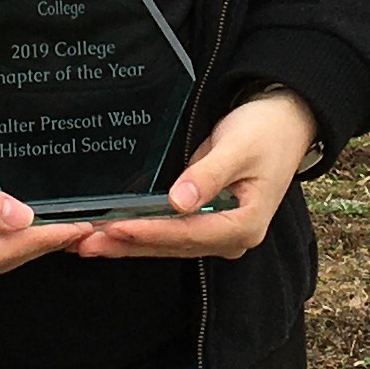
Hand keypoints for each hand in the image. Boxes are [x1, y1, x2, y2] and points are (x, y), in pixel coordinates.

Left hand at [76, 88, 317, 262]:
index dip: (152, 232)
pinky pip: (169, 233)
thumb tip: (180, 202)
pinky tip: (111, 235)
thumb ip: (208, 175)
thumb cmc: (265, 132)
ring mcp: (219, 233)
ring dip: (128, 244)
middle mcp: (232, 237)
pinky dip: (140, 233)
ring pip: (167, 244)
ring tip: (87, 244)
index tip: (117, 229)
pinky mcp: (206, 224)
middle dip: (129, 244)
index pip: (189, 234)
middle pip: (173, 245)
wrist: (284, 123)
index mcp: (245, 224)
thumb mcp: (238, 147)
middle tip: (86, 244)